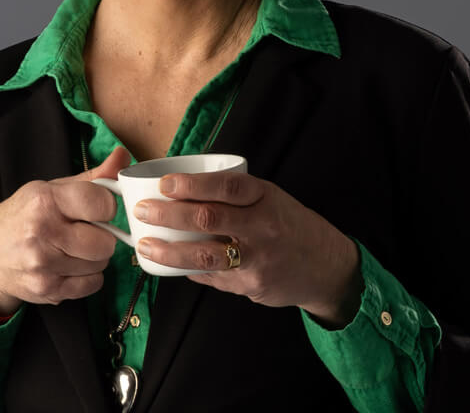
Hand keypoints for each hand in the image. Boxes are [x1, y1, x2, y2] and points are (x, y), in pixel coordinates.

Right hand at [0, 147, 130, 315]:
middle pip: (106, 241)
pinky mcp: (47, 290)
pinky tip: (70, 265)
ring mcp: (44, 265)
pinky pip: (93, 285)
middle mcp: (43, 233)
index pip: (102, 204)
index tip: (97, 208)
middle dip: (103, 235)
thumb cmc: (21, 217)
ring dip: (94, 256)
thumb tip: (123, 156)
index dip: (106, 206)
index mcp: (45, 201)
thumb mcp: (50, 189)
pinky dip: (88, 277)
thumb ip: (92, 177)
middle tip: (86, 231)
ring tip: (74, 248)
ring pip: (101, 263)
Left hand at [133, 170, 362, 327]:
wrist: (326, 265)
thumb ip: (234, 195)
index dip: (193, 185)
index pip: (226, 187)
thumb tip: (184, 192)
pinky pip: (213, 277)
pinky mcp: (251, 285)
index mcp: (264, 196)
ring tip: (144, 246)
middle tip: (143, 211)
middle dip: (169, 215)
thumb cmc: (289, 223)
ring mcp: (257, 259)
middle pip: (209, 219)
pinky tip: (169, 266)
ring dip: (169, 251)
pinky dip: (189, 270)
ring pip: (206, 255)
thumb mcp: (269, 197)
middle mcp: (262, 226)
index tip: (165, 183)